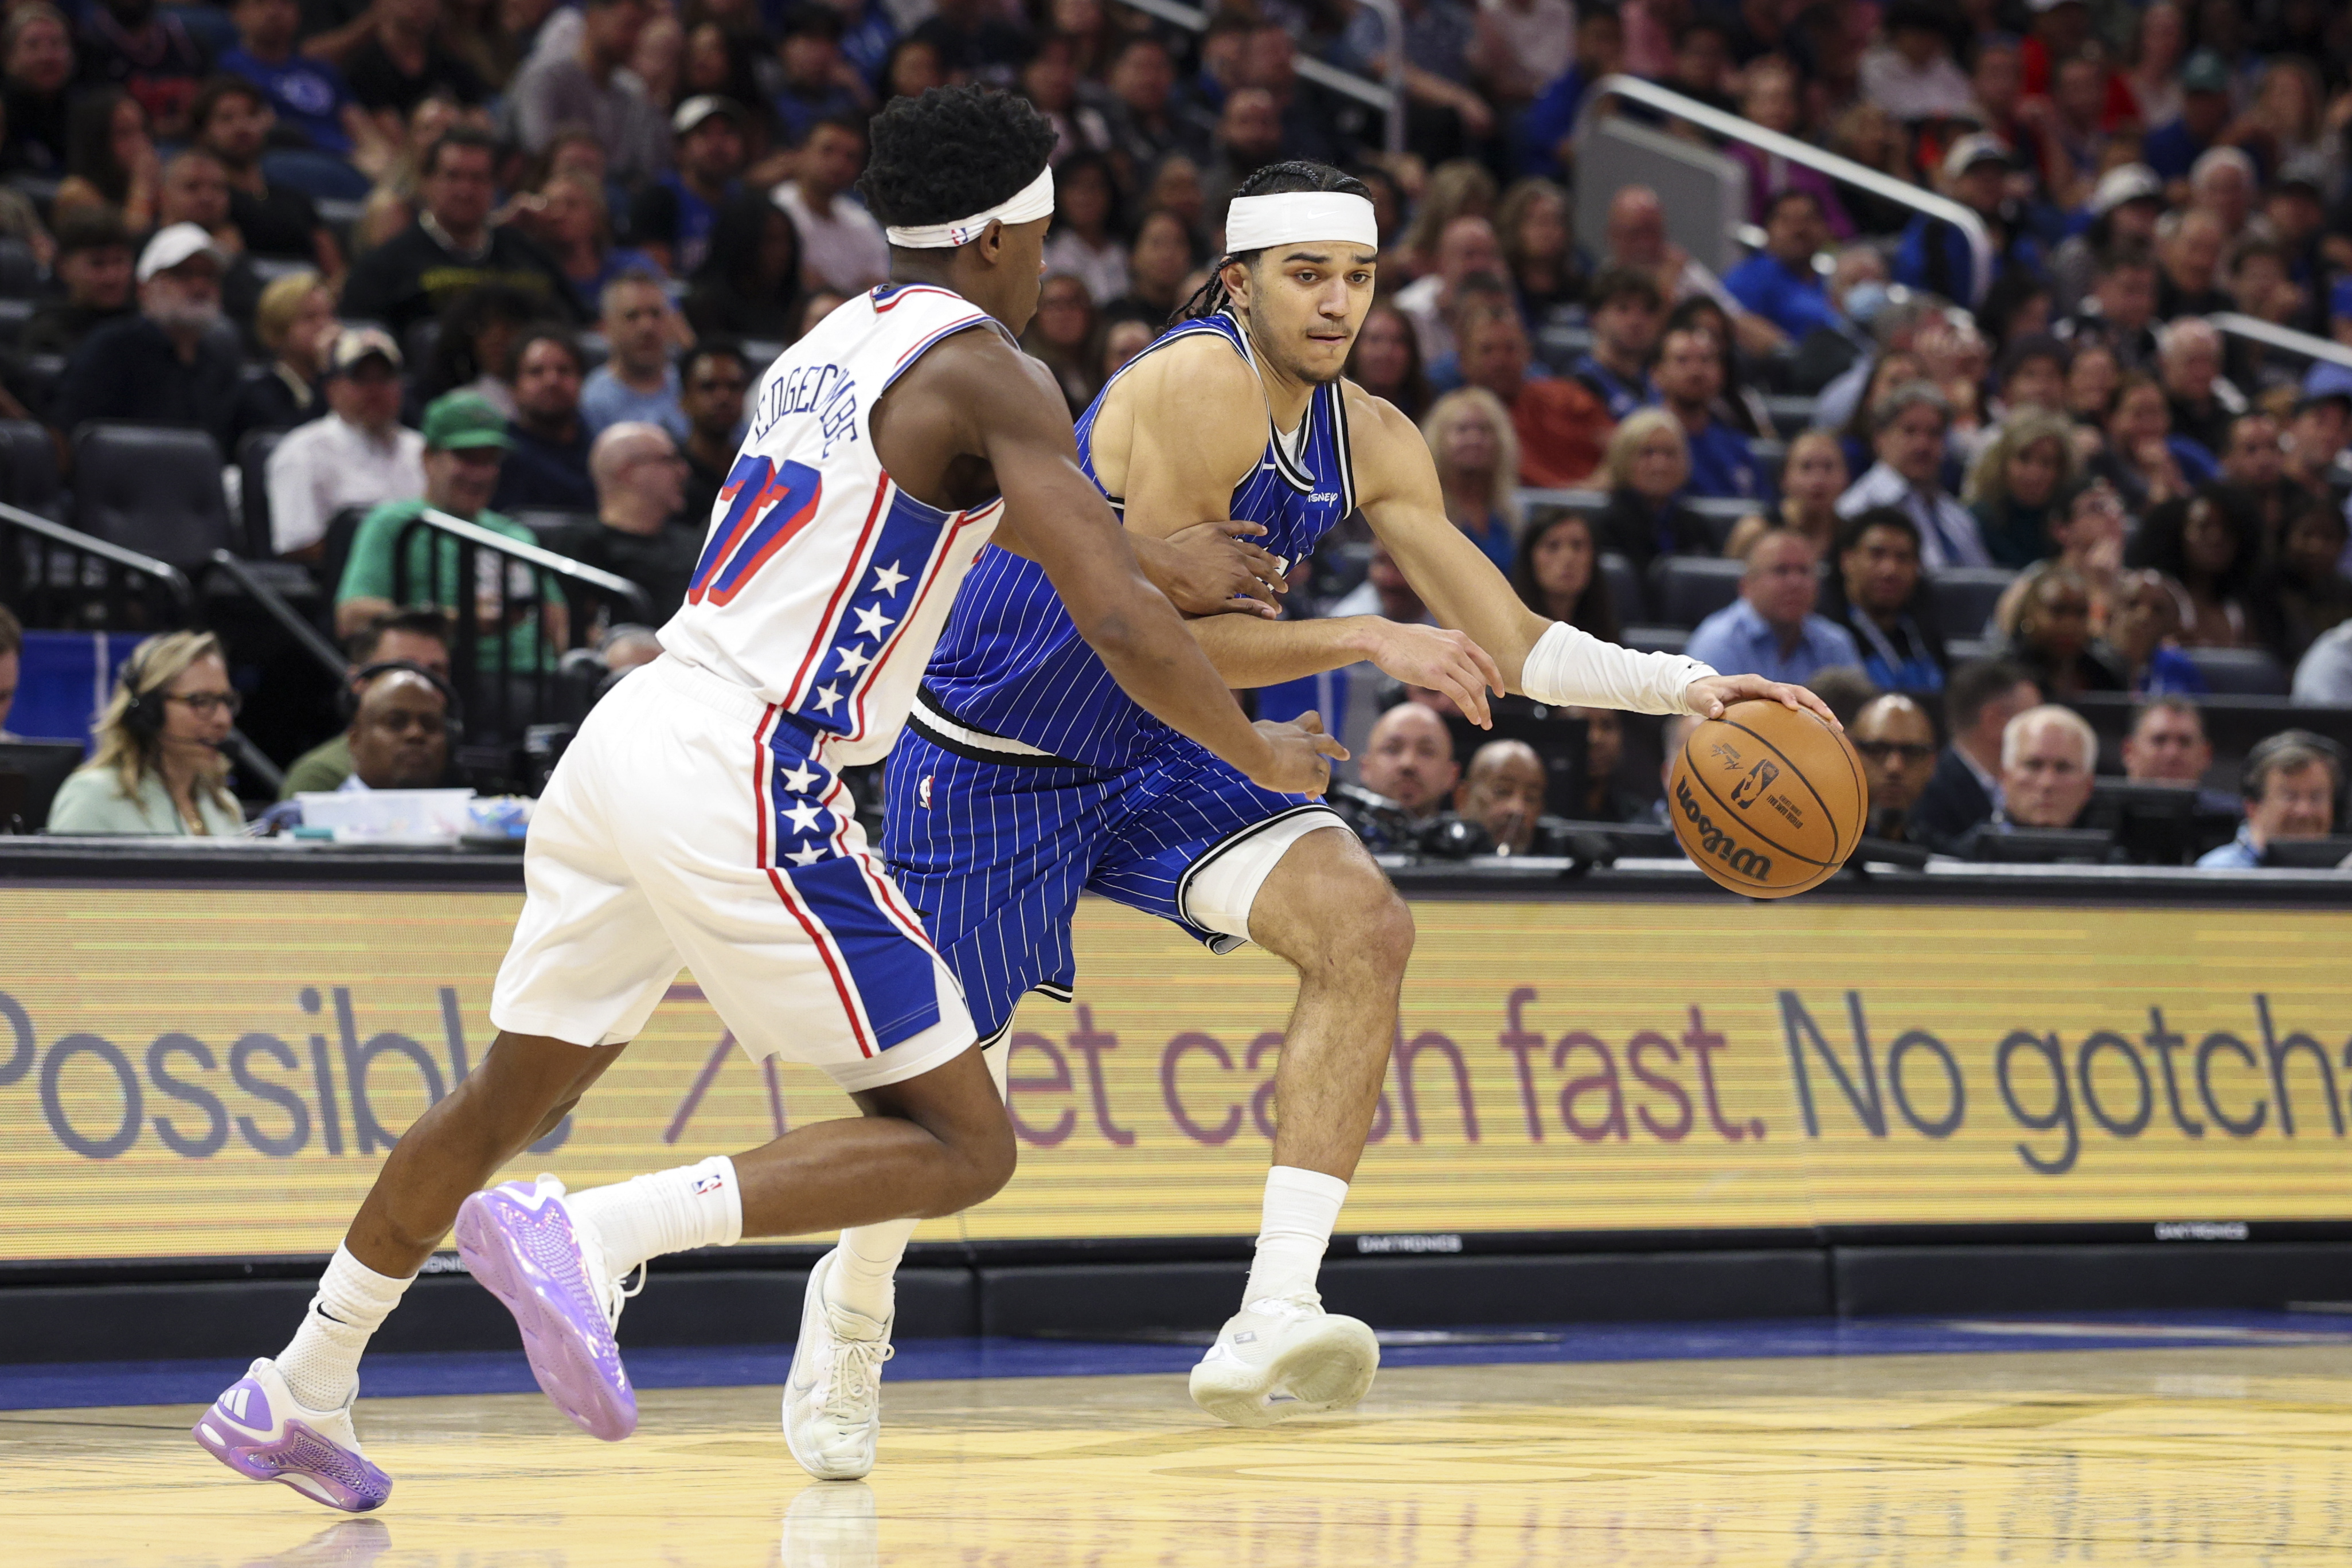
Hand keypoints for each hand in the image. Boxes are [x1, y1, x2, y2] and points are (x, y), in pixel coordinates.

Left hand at [1151, 521, 1285, 617]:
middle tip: (1284, 586)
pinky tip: (1263, 530)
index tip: (1278, 609)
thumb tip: (1272, 613)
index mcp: (1241, 579)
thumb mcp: (1217, 606)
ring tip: (1276, 562)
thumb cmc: (1187, 591)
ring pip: (1255, 549)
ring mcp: (1228, 543)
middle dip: (1276, 579)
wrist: (1164, 566)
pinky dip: (1252, 527)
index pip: (1262, 591)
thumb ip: (1246, 608)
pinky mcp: (1216, 531)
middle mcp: (1239, 559)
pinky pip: (1239, 526)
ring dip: (1268, 556)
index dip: (1271, 601)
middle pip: (1264, 569)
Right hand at [1246, 711, 1348, 798]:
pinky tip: (1309, 796)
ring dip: (1324, 777)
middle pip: (1328, 741)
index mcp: (1294, 728)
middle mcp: (1307, 741)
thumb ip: (1268, 731)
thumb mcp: (1262, 728)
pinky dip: (1317, 790)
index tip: (1317, 729)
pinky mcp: (1311, 776)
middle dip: (1336, 749)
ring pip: (1326, 767)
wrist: (1257, 752)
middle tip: (1344, 754)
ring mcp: (1312, 759)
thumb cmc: (1252, 739)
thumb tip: (1259, 733)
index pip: (1311, 720)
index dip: (1316, 726)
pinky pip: (1320, 784)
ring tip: (1322, 788)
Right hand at [1363, 620, 1504, 726]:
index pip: (1486, 660)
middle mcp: (1456, 648)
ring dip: (1482, 709)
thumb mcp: (1432, 638)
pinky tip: (1473, 719)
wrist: (1381, 639)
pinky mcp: (1434, 675)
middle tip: (1488, 717)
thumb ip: (1446, 648)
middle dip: (1487, 701)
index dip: (1496, 678)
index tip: (1499, 693)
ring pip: (1474, 689)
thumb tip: (1452, 663)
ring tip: (1483, 723)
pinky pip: (1461, 696)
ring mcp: (1446, 661)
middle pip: (1481, 679)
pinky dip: (1470, 710)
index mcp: (1458, 638)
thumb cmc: (1400, 640)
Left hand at [1683, 674, 1841, 730]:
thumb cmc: (1701, 694)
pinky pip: (1795, 710)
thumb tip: (1715, 713)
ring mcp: (1772, 694)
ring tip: (1838, 729)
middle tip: (1831, 719)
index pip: (1773, 687)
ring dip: (1819, 712)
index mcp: (1751, 683)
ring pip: (1802, 699)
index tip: (1792, 707)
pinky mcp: (1773, 703)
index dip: (1784, 695)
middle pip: (1797, 691)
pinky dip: (1809, 720)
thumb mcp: (1699, 698)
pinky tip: (1822, 738)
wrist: (1703, 688)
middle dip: (1815, 703)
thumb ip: (1707, 704)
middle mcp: (1766, 686)